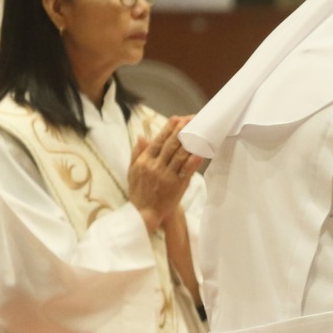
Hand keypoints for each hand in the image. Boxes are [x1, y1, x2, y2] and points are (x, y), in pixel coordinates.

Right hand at [129, 116, 203, 232]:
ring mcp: (166, 177)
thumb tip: (141, 136)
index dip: (168, 129)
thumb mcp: (132, 171)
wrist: (144, 214)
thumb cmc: (139, 191)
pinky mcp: (177, 186)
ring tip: (198, 131)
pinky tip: (200, 152)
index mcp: (144, 161)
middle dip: (181, 131)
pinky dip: (194, 161)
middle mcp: (155, 167)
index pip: (157, 141)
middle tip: (190, 119)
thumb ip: (137, 153)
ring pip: (180, 155)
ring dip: (190, 142)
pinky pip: (187, 171)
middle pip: (170, 145)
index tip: (176, 118)